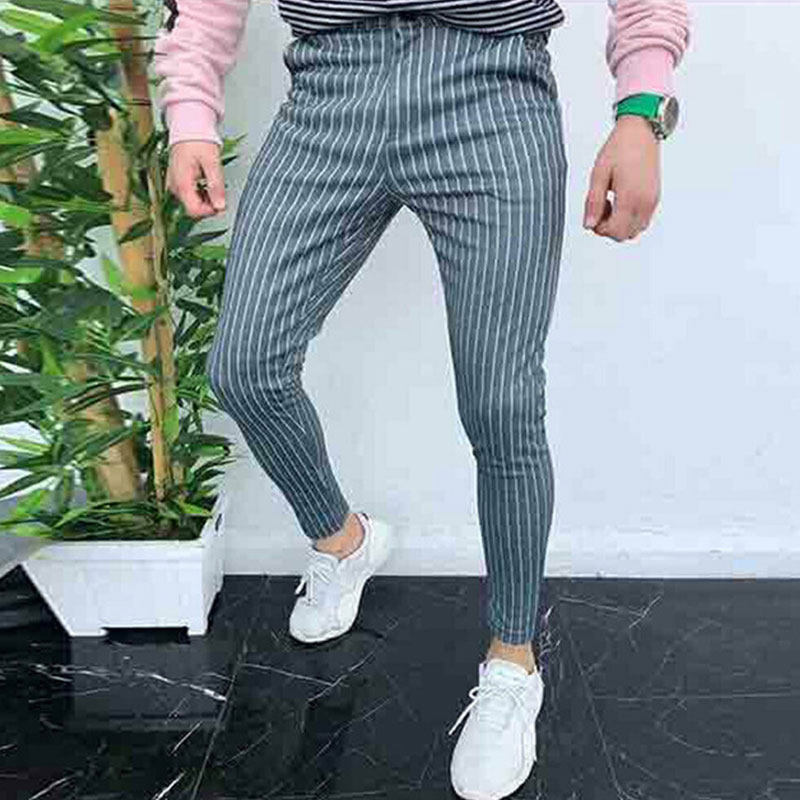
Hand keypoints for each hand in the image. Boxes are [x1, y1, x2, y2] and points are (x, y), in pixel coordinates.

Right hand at [166, 140, 225, 218]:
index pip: (194, 211)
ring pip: (192, 203)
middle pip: (193, 209)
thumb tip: (220, 206)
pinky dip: (200, 193)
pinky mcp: (177, 182)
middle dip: (208, 205)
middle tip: (219, 191)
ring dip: (205, 199)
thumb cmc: (198, 140)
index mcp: (182, 183)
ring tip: (212, 182)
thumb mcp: (212, 163)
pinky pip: (189, 195)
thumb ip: (216, 186)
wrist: (187, 126)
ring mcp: (174, 185)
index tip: (221, 202)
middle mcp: (175, 187)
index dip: (210, 211)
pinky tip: (206, 183)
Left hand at [583, 115, 660, 241]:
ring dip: (621, 224)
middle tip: (601, 208)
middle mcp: (645, 203)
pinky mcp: (655, 197)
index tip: (594, 213)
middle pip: (626, 235)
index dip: (600, 228)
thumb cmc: (620, 147)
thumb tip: (589, 224)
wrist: (641, 131)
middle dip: (610, 228)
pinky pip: (643, 220)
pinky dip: (630, 218)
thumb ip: (593, 202)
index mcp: (630, 197)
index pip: (615, 231)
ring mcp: (653, 201)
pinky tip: (621, 201)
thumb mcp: (598, 174)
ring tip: (611, 204)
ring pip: (636, 230)